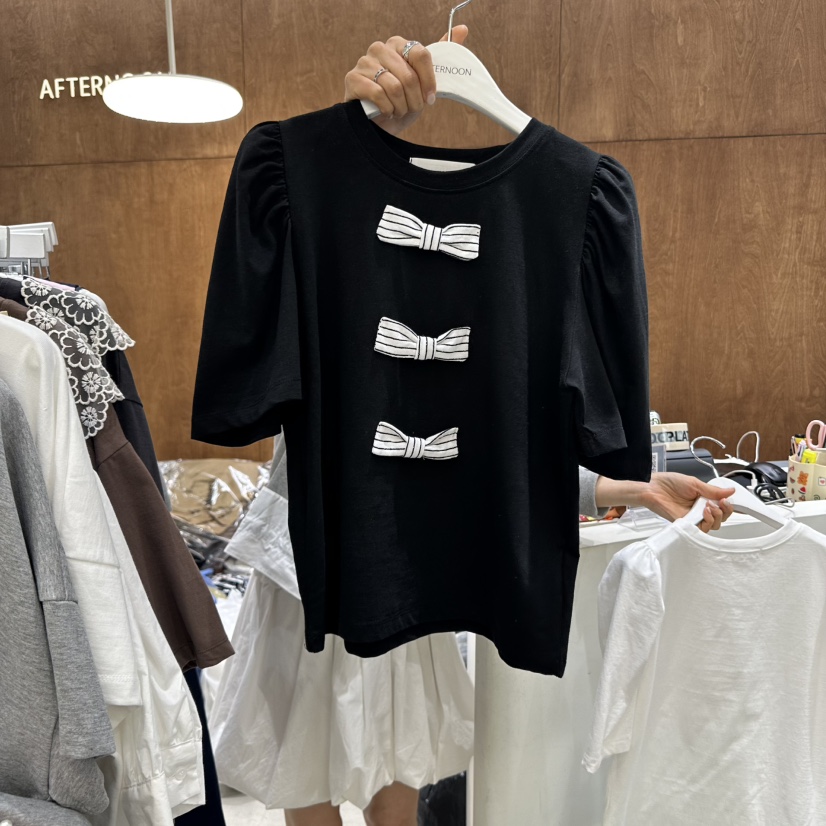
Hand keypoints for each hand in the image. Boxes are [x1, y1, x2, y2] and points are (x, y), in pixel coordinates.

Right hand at [344, 26, 468, 135]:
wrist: (380, 126)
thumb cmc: (402, 102)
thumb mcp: (424, 82)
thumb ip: (441, 56)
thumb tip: (463, 29)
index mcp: (398, 45)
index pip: (420, 54)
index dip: (428, 80)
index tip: (430, 98)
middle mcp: (380, 49)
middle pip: (408, 74)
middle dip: (415, 99)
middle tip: (412, 108)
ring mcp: (364, 62)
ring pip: (394, 86)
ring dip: (401, 106)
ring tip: (399, 111)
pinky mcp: (353, 79)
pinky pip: (378, 94)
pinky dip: (387, 109)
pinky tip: (387, 112)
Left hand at [594, 472, 735, 532]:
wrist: (652, 488)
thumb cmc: (669, 483)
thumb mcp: (694, 483)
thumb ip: (712, 490)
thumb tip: (731, 491)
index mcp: (704, 498)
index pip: (722, 507)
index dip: (728, 506)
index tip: (727, 500)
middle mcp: (700, 509)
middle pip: (721, 518)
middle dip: (724, 512)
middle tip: (720, 503)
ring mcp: (693, 517)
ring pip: (713, 526)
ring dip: (716, 517)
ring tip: (708, 507)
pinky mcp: (686, 524)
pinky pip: (700, 530)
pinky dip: (706, 523)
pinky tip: (703, 513)